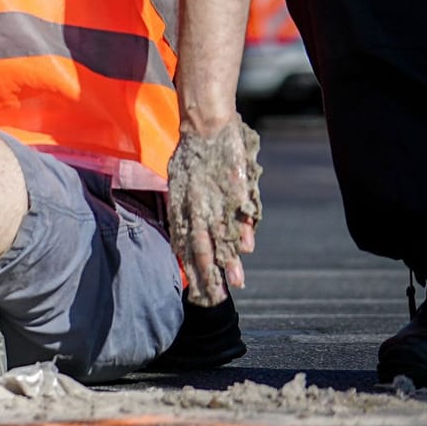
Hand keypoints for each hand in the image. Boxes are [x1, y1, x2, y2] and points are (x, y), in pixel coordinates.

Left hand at [165, 117, 261, 305]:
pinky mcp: (235, 188)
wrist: (205, 127)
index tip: (197, 291)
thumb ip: (184, 213)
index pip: (184, 244)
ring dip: (230, 261)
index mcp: (182, 207)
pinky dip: (243, 231)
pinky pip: (240, 214)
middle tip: (216, 298)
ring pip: (222, 235)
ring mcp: (216, 198)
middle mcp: (196, 206)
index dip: (191, 268)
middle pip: (202, 246)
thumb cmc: (192, 158)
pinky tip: (246, 249)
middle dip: (209, 274)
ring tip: (236, 284)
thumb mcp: (180, 186)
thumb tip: (184, 242)